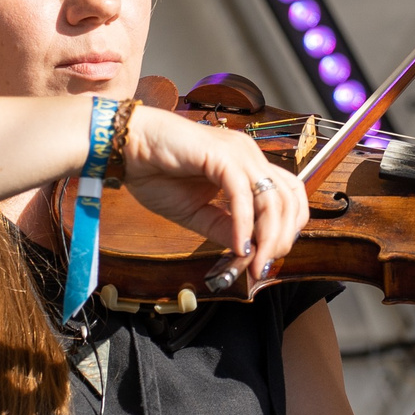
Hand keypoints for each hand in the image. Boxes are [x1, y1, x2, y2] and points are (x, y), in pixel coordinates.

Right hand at [117, 105, 307, 292]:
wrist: (126, 148)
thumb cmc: (156, 172)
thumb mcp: (196, 212)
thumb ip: (223, 228)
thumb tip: (247, 252)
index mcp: (246, 165)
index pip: (288, 196)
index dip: (286, 228)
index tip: (268, 257)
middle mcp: (249, 155)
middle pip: (288, 199)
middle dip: (282, 237)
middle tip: (264, 265)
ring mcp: (238, 153)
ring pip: (272, 198)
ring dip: (268, 236)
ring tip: (254, 262)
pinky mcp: (221, 155)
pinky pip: (241, 195)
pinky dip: (244, 225)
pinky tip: (238, 246)